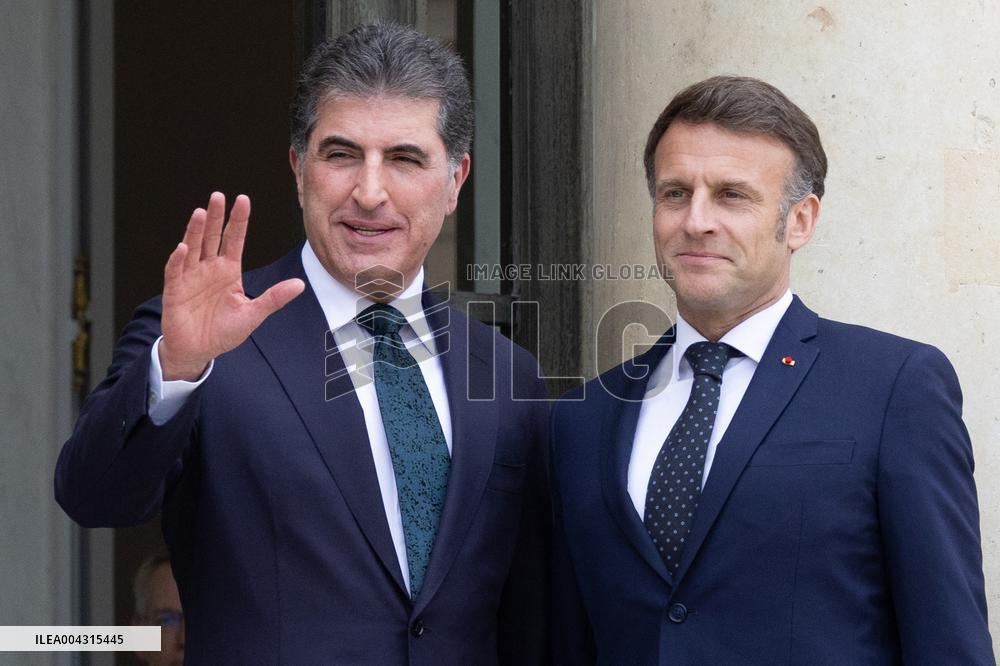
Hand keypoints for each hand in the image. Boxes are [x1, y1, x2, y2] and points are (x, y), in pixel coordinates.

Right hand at [159, 192, 304, 379]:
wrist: (199, 351)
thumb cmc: (224, 331)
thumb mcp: (253, 314)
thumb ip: (273, 298)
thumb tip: (300, 284)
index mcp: (229, 271)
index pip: (234, 239)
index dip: (239, 220)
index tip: (243, 199)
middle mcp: (209, 269)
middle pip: (212, 237)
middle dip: (216, 217)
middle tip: (219, 196)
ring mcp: (191, 277)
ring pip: (193, 248)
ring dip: (196, 231)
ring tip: (201, 213)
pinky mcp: (175, 291)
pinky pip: (175, 272)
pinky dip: (178, 260)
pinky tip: (183, 248)